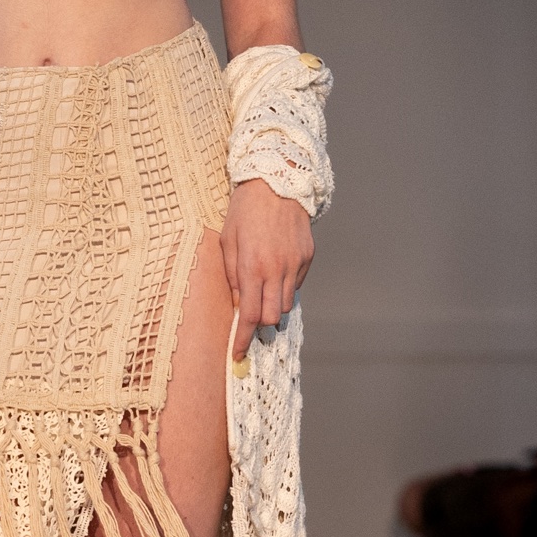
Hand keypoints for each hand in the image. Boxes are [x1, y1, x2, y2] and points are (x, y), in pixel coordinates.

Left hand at [221, 181, 313, 361]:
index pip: (248, 316)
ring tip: (263, 291)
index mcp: (252, 267)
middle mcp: (276, 269)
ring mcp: (296, 264)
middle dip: (259, 324)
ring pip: (286, 304)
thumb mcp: (228, 242)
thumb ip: (231, 276)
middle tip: (250, 319)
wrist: (277, 182)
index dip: (242, 339)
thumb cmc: (246, 211)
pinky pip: (297, 284)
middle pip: (271, 316)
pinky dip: (286, 287)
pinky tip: (276, 272)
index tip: (238, 354)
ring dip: (273, 306)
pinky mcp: (308, 257)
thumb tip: (236, 304)